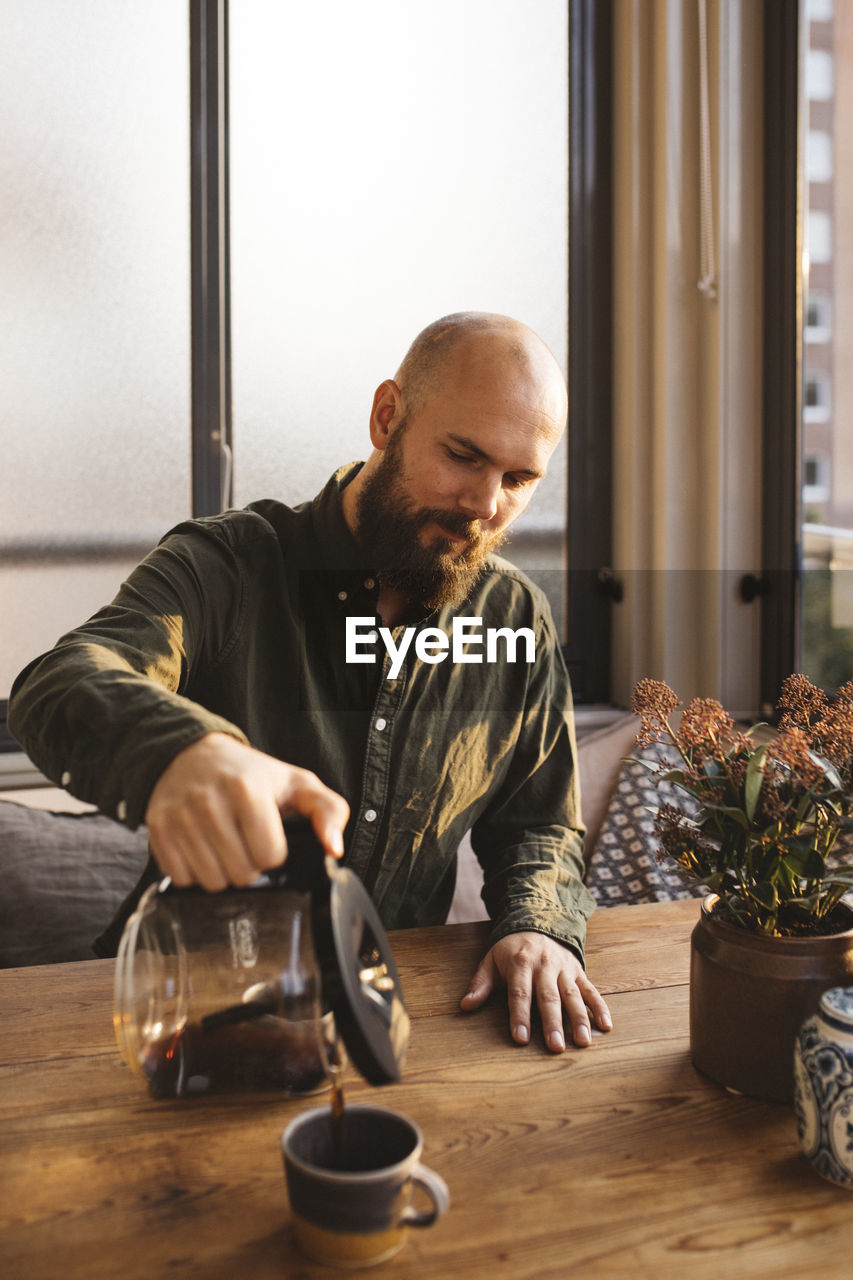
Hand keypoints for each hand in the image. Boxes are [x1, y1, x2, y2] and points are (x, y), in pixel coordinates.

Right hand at [145, 732, 349, 890]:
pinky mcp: (158, 829)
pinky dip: (194, 872)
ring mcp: (179, 816)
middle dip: (249, 865)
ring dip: (223, 872)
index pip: (270, 856)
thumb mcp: (296, 783)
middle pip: (242, 875)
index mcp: (247, 789)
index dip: (274, 852)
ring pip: (212, 882)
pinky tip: (202, 848)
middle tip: (245, 842)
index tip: (268, 836)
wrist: (192, 754)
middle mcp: (209, 802)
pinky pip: (181, 878)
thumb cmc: (250, 774)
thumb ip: (328, 811)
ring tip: (225, 846)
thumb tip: (334, 848)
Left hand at [460, 931, 611, 1051]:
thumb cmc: (511, 949)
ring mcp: (564, 969)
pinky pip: (591, 990)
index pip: (520, 993)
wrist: (538, 919)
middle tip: (555, 1047)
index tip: (520, 1038)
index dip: (519, 1016)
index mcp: (520, 962)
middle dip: (552, 1023)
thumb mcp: (491, 960)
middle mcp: (545, 965)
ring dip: (579, 1019)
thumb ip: (481, 983)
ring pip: (572, 995)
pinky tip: (606, 1026)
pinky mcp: (579, 971)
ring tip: (583, 1042)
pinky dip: (600, 1007)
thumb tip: (465, 1006)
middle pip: (548, 997)